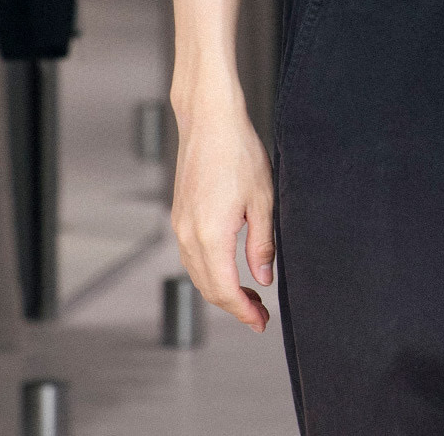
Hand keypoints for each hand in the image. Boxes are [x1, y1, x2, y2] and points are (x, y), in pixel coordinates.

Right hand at [170, 86, 275, 331]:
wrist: (210, 120)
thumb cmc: (239, 152)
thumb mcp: (263, 199)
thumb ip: (262, 244)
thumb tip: (263, 278)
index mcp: (211, 234)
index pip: (224, 290)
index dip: (243, 312)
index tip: (261, 323)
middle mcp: (188, 234)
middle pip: (207, 287)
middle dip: (233, 306)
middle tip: (259, 315)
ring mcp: (180, 224)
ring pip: (197, 273)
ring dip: (220, 289)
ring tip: (249, 295)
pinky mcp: (179, 214)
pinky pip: (191, 255)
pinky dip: (209, 271)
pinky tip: (228, 267)